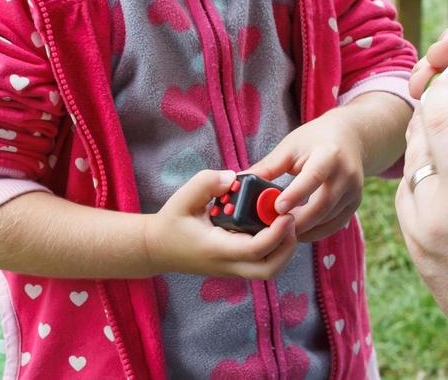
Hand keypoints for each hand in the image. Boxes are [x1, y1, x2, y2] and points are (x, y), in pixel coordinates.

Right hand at [143, 169, 296, 278]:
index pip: (255, 249)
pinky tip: (273, 226)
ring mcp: (232, 269)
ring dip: (284, 249)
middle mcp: (228, 264)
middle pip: (270, 270)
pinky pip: (263, 265)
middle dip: (288, 247)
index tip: (287, 214)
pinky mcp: (235, 267)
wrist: (156, 249)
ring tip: (284, 221)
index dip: (277, 234)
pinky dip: (276, 249)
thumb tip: (232, 177)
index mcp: (217, 249)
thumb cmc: (171, 222)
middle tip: (291, 220)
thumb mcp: (183, 197)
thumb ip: (207, 183)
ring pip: (269, 270)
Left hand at [250, 113, 365, 242]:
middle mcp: (346, 174)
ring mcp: (354, 191)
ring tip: (280, 231)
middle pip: (322, 205)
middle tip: (272, 229)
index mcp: (329, 154)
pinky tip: (298, 231)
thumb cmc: (314, 139)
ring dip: (304, 229)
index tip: (276, 209)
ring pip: (327, 219)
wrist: (350, 137)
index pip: (313, 177)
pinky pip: (334, 225)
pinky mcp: (354, 203)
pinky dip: (315, 231)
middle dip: (297, 220)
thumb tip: (239, 182)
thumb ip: (268, 167)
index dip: (295, 195)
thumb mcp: (290, 147)